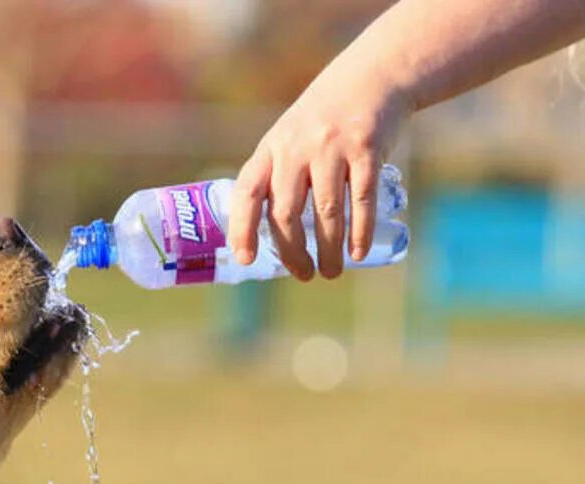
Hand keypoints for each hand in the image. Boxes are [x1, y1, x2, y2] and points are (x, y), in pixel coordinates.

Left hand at [229, 66, 410, 280]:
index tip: (245, 259)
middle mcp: (297, 148)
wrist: (372, 77)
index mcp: (271, 149)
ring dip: (328, 250)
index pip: (247, 193)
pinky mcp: (367, 150)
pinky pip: (360, 200)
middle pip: (286, 212)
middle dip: (292, 252)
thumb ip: (276, 177)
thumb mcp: (288, 138)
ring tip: (330, 272)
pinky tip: (357, 252)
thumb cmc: (322, 121)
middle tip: (303, 274)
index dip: (242, 228)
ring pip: (325, 212)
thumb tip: (267, 236)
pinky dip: (359, 232)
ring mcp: (332, 148)